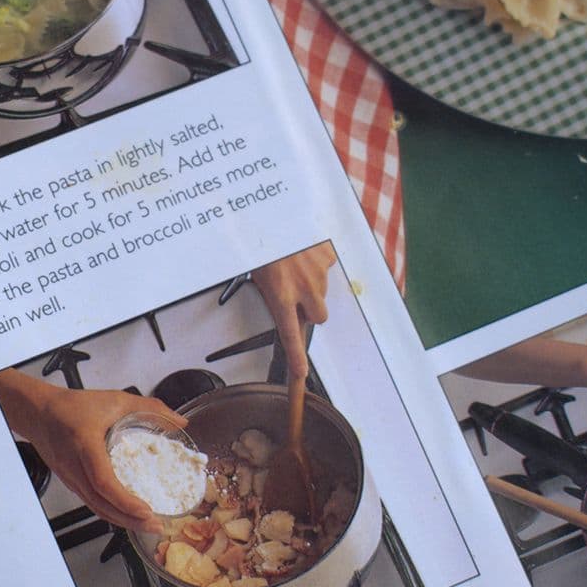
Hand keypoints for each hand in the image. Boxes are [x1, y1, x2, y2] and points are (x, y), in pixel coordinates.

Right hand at [0, 372, 182, 530]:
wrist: (38, 412)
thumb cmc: (72, 406)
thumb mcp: (115, 400)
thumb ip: (149, 408)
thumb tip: (179, 422)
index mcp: (85, 445)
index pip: (102, 481)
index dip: (125, 500)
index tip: (146, 509)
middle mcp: (75, 467)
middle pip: (101, 504)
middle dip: (130, 519)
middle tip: (156, 525)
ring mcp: (71, 479)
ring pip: (96, 508)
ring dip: (122, 521)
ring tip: (148, 525)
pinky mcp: (71, 483)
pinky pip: (92, 503)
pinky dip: (111, 513)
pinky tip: (127, 516)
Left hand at [254, 246, 335, 388]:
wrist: (273, 210)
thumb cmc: (260, 239)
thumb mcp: (258, 271)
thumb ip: (274, 292)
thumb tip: (285, 305)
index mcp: (279, 294)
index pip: (290, 335)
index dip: (297, 359)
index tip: (300, 376)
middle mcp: (302, 287)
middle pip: (319, 316)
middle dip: (311, 310)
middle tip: (296, 292)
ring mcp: (318, 272)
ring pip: (323, 290)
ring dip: (312, 282)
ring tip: (294, 261)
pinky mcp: (328, 255)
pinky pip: (328, 266)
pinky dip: (318, 261)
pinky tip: (305, 249)